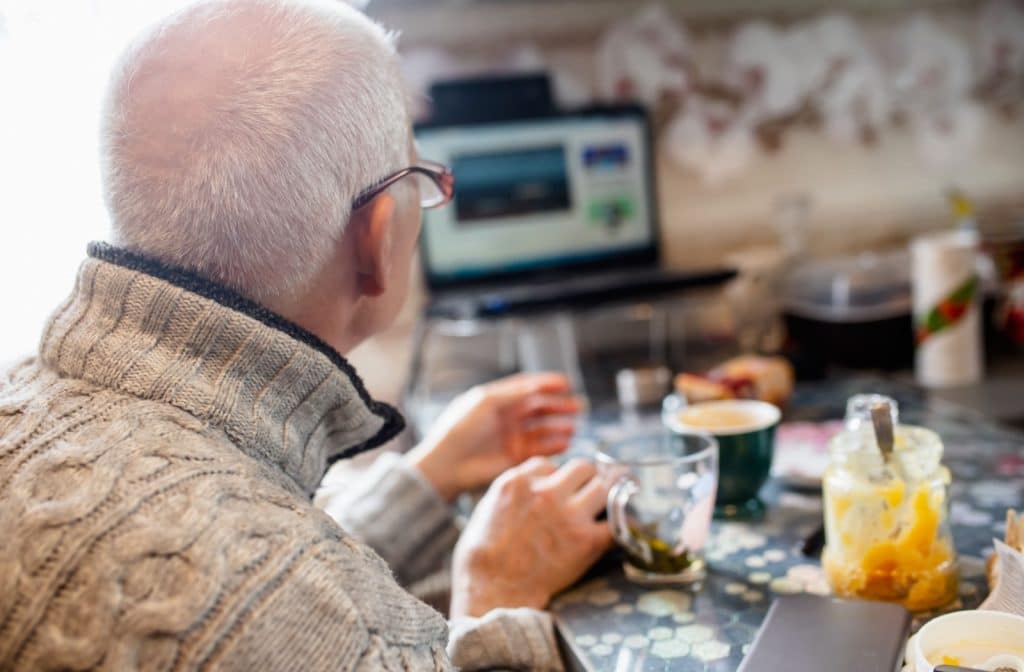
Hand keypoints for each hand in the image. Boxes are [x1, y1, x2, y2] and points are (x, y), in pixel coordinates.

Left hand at [406, 373, 581, 501]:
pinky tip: (565, 441)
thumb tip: (539, 385)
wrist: (447, 464)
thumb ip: (514, 392)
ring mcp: (513, 436)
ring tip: (572, 425)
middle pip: (540, 407)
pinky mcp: (516, 456)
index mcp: (498, 399)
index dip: (546, 384)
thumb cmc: (459, 429)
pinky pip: (540, 448)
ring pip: (543, 428)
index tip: (565, 382)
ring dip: (559, 425)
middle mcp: (507, 416)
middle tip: (577, 405)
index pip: (527, 387)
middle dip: (559, 405)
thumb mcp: (485, 401)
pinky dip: (554, 445)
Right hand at [449, 457, 613, 617]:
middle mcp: (545, 492)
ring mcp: (568, 514)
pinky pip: (615, 522)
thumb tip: (531, 487)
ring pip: (604, 486)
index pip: (549, 464)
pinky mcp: (585, 540)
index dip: (555, 478)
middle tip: (588, 492)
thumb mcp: (486, 508)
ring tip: (606, 505)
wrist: (492, 593)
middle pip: (583, 467)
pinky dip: (618, 524)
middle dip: (585, 478)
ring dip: (605, 495)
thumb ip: (513, 491)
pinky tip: (614, 528)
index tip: (559, 490)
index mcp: (517, 482)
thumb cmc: (481, 557)